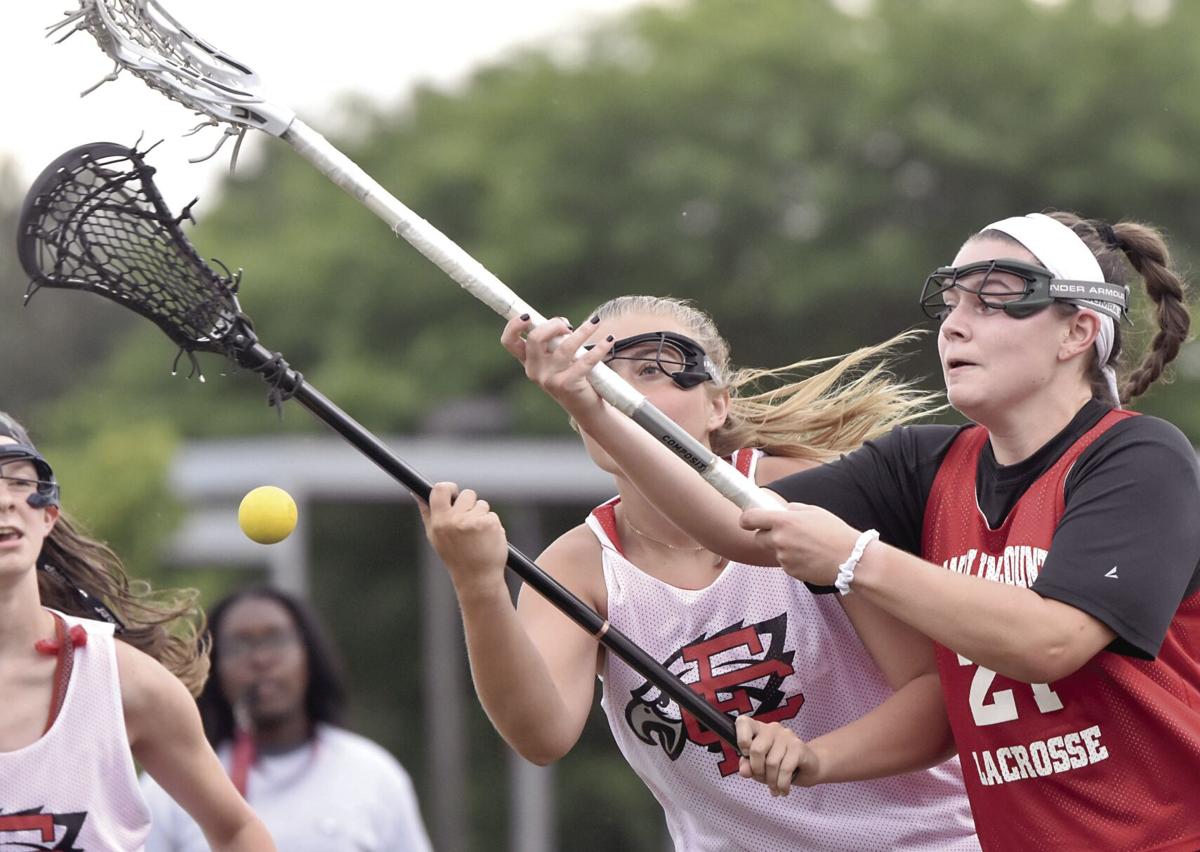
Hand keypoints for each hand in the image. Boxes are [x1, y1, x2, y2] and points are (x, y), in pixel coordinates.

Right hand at [417, 482, 509, 598]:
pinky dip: (492, 525)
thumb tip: (416, 492)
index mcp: (439, 522)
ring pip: (482, 504)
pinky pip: (492, 515)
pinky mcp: (490, 524)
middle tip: (468, 524)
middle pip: (467, 494)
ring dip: (481, 515)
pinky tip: (487, 539)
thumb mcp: (435, 536)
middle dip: (470, 505)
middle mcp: (454, 520)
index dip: (450, 487)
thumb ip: (427, 512)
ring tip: (477, 535)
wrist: (477, 578)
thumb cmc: (455, 556)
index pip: (441, 489)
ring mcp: (473, 521)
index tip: (454, 493)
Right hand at [500, 314, 614, 422]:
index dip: (514, 325)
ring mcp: (549, 379)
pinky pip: (585, 361)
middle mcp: (534, 371)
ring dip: (582, 331)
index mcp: (528, 362)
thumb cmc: (572, 377)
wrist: (585, 409)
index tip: (528, 315)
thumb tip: (562, 324)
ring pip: (564, 346)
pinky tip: (608, 340)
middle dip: (553, 325)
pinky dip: (599, 348)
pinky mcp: (567, 385)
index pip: (509, 342)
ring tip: (595, 323)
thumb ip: (553, 342)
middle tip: (568, 325)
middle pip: (535, 338)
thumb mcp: (557, 359)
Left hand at [736, 715, 820, 794]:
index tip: (745, 755)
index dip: (741, 739)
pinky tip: (783, 790)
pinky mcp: (799, 747)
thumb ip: (747, 765)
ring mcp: (786, 736)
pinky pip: (785, 769)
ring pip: (771, 763)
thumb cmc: (779, 764)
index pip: (743, 722)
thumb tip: (744, 771)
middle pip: (756, 750)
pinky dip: (782, 784)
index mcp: (758, 729)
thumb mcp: (759, 766)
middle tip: (762, 779)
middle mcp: (772, 728)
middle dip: (757, 771)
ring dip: (771, 781)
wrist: (808, 766)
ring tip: (774, 788)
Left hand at [739, 503, 859, 585]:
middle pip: (758, 538)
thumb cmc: (835, 533)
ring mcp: (783, 558)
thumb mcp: (814, 511)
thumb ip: (792, 509)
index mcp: (784, 521)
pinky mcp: (790, 571)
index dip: (746, 519)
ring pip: (774, 551)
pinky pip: (785, 563)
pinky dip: (793, 560)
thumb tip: (780, 510)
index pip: (750, 519)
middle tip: (786, 533)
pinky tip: (809, 557)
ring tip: (806, 546)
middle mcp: (779, 540)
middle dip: (767, 535)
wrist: (851, 560)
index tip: (747, 520)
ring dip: (783, 548)